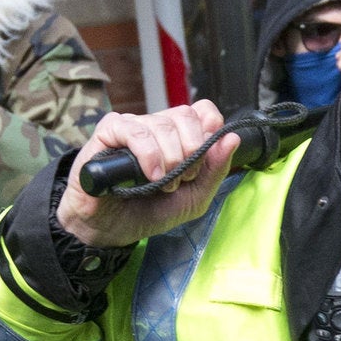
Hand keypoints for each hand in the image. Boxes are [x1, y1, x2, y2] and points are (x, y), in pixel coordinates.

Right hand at [57, 101, 241, 248]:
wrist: (113, 228)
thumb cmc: (152, 210)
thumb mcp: (195, 196)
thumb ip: (215, 169)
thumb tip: (232, 138)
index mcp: (179, 135)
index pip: (203, 111)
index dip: (209, 130)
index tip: (204, 156)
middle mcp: (156, 126)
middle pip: (186, 115)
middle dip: (192, 151)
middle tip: (183, 178)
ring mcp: (132, 127)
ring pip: (162, 124)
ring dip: (170, 159)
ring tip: (162, 183)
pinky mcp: (107, 132)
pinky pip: (133, 130)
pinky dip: (148, 154)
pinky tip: (150, 174)